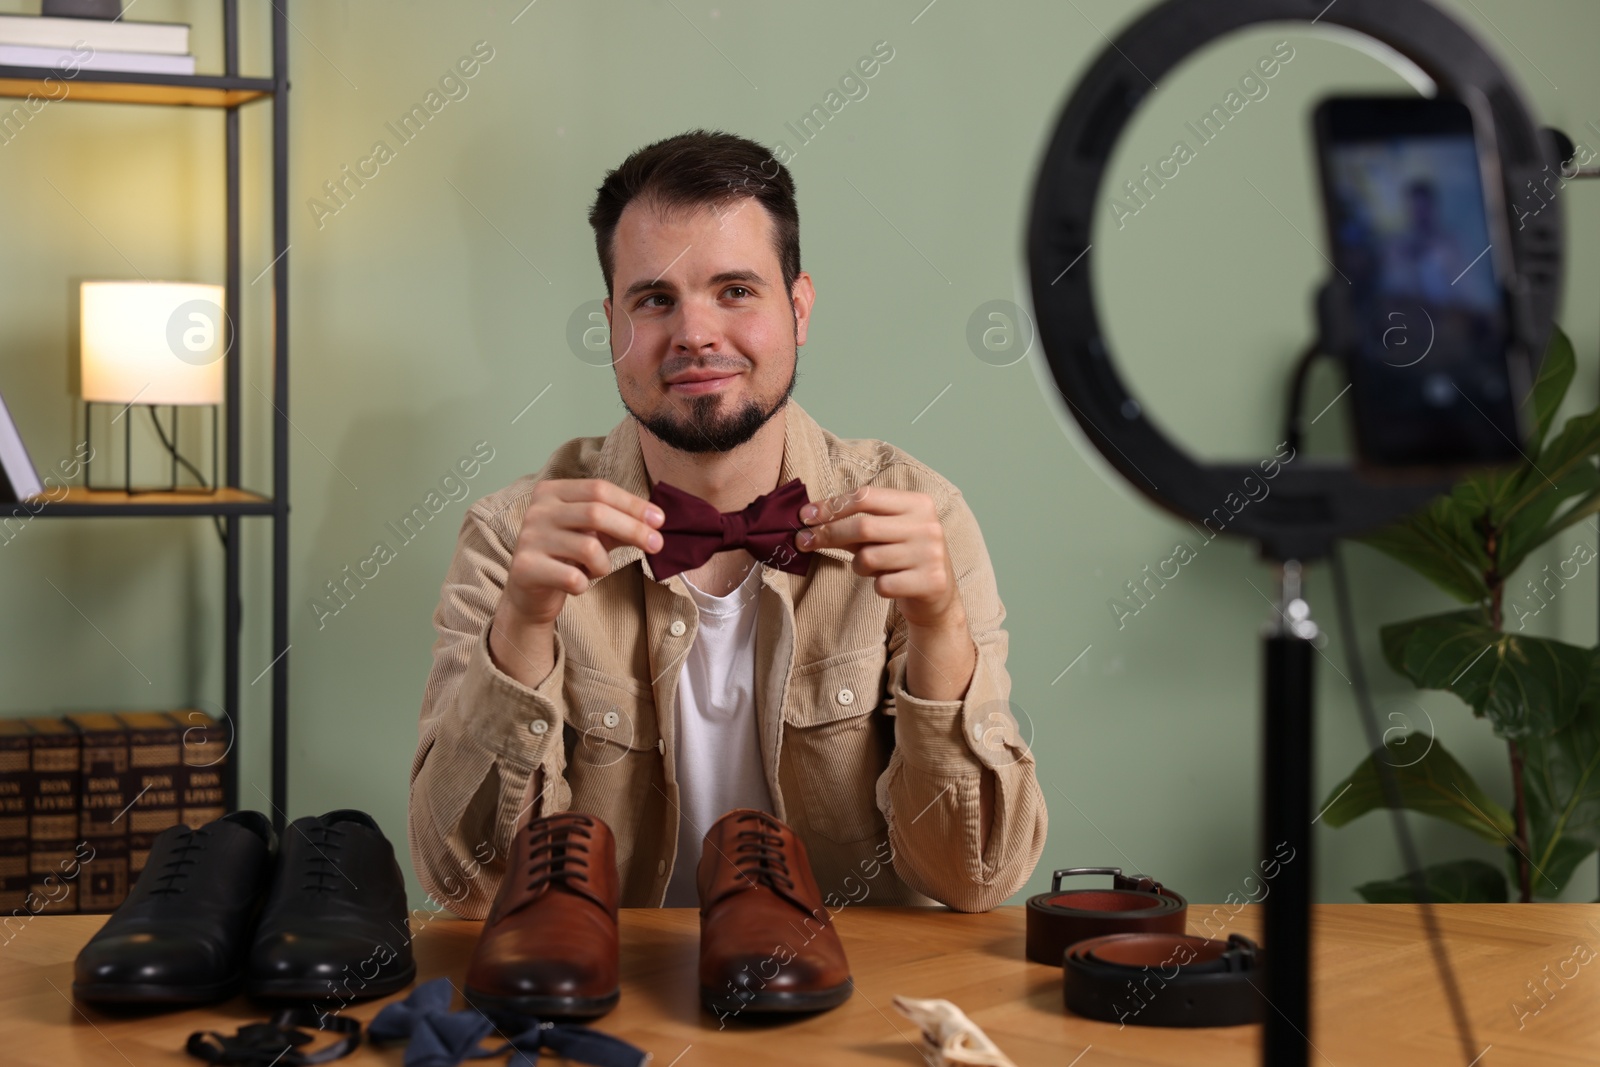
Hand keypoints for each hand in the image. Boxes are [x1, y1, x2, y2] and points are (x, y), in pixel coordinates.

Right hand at [499, 479, 664, 627]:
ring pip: (588, 548)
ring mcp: (529, 538)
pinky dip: (584, 584)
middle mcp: (537, 510)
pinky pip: (573, 578)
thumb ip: (618, 523)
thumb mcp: (593, 534)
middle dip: (633, 529)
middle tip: (657, 544)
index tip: (659, 520)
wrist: (530, 593)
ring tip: (596, 570)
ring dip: (604, 565)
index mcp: (552, 491)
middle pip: (596, 512)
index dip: (633, 504)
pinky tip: (576, 584)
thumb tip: (655, 521)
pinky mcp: (525, 568)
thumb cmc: (565, 557)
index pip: (599, 489)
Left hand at [795, 486, 963, 631]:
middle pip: (863, 526)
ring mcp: (931, 554)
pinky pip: (882, 585)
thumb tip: (810, 519)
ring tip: (872, 568)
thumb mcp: (886, 533)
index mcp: (918, 503)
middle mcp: (928, 526)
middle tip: (803, 541)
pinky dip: (878, 586)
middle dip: (828, 534)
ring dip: (859, 566)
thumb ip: (855, 523)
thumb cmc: (903, 557)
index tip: (805, 516)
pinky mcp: (931, 582)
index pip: (866, 496)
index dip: (831, 506)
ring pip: (869, 558)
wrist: (938, 595)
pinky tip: (890, 584)